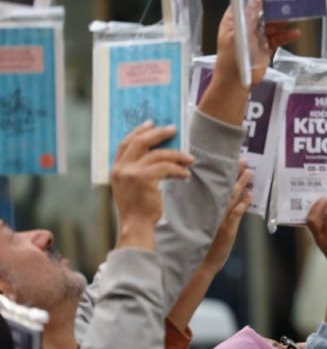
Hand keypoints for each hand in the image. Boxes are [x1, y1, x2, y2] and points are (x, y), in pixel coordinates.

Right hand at [112, 122, 194, 249]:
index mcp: (116, 168)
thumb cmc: (138, 206)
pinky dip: (179, 169)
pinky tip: (186, 175)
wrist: (136, 225)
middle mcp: (121, 168)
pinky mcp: (144, 180)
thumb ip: (137, 167)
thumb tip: (157, 150)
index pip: (126, 142)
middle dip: (159, 133)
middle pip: (141, 141)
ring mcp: (131, 173)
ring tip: (190, 159)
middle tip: (173, 129)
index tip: (152, 123)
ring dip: (177, 155)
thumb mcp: (131, 184)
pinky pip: (167, 167)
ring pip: (159, 154)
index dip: (139, 131)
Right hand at [206, 163, 252, 270]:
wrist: (199, 264)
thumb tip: (214, 197)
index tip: (228, 161)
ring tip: (249, 172)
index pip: (214, 187)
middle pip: (224, 189)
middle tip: (242, 160)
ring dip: (241, 184)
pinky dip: (243, 204)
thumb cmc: (198, 246)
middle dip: (234, 174)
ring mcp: (219, 220)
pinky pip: (236, 214)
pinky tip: (249, 195)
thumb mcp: (198, 226)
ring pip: (231, 198)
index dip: (222, 174)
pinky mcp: (226, 230)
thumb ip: (205, 211)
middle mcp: (211, 212)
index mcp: (203, 209)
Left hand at [213, 0, 300, 88]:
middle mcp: (246, 26)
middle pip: (261, 13)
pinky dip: (286, 35)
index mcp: (234, 20)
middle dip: (273, 8)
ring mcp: (256, 37)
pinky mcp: (266, 47)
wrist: (237, 81)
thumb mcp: (239, 34)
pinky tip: (295, 33)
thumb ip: (248, 17)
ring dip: (282, 22)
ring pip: (272, 25)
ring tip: (294, 16)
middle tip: (287, 1)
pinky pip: (278, 38)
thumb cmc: (232, 57)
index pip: (244, 3)